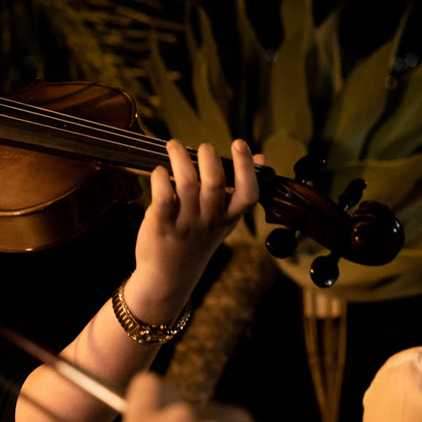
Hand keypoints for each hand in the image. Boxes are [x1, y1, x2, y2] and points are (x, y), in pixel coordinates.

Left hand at [126, 139, 263, 322]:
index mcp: (228, 217)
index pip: (247, 193)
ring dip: (180, 158)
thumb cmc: (196, 240)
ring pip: (187, 183)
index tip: (241, 144)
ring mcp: (185, 223)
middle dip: (209, 157)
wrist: (169, 277)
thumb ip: (239, 190)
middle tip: (202, 147)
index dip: (246, 167)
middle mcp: (209, 220)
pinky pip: (163, 195)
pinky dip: (160, 177)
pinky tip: (159, 171)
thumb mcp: (224, 220)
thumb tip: (261, 156)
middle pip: (214, 182)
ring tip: (174, 145)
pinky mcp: (161, 224)